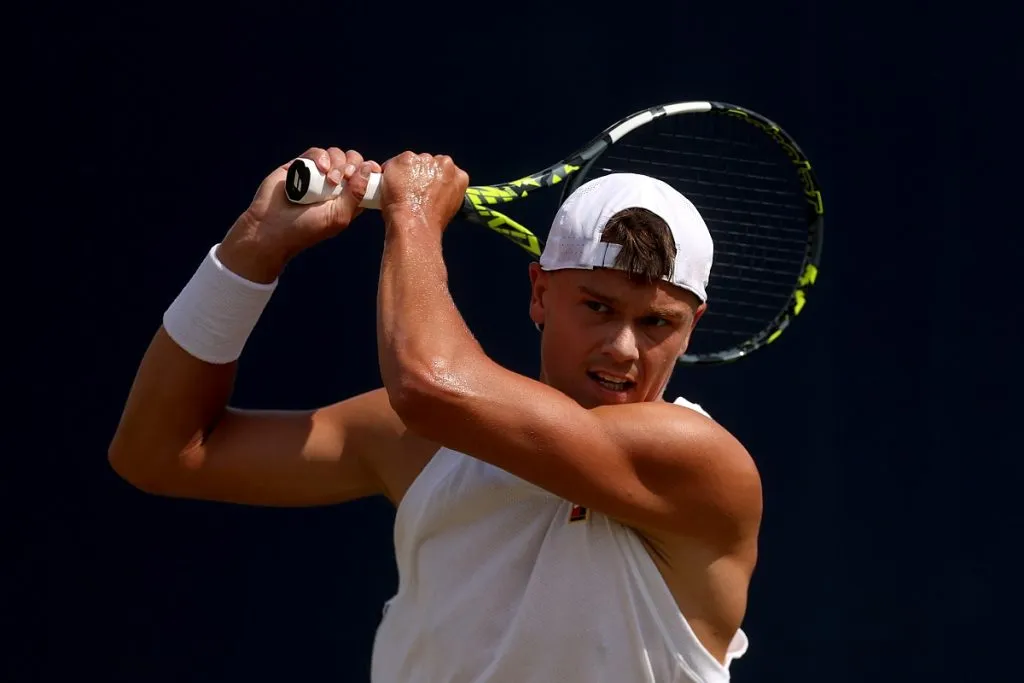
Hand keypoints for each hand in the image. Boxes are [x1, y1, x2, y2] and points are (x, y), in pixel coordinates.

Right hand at [219, 147, 381, 281]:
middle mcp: (334, 185)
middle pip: (353, 161)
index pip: (366, 178)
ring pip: (336, 154)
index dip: (370, 171)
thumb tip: (369, 169)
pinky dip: (320, 157)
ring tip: (329, 179)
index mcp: (347, 199)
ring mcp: (317, 174)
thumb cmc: (306, 228)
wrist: (270, 228)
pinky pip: (317, 152)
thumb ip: (355, 194)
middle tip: (347, 176)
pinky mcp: (300, 166)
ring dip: (337, 162)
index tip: (372, 169)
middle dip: (354, 164)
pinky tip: (319, 168)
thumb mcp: (338, 216)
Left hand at [379, 152, 468, 234]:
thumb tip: (435, 193)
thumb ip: (445, 192)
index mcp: (459, 176)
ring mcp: (425, 160)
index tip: (426, 189)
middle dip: (420, 174)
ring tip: (400, 192)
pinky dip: (390, 173)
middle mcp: (444, 164)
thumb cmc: (431, 222)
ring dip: (406, 172)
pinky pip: (395, 163)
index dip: (433, 180)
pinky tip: (390, 188)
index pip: (445, 170)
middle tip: (411, 192)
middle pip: (429, 163)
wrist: (416, 223)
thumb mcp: (450, 207)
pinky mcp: (407, 159)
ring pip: (412, 162)